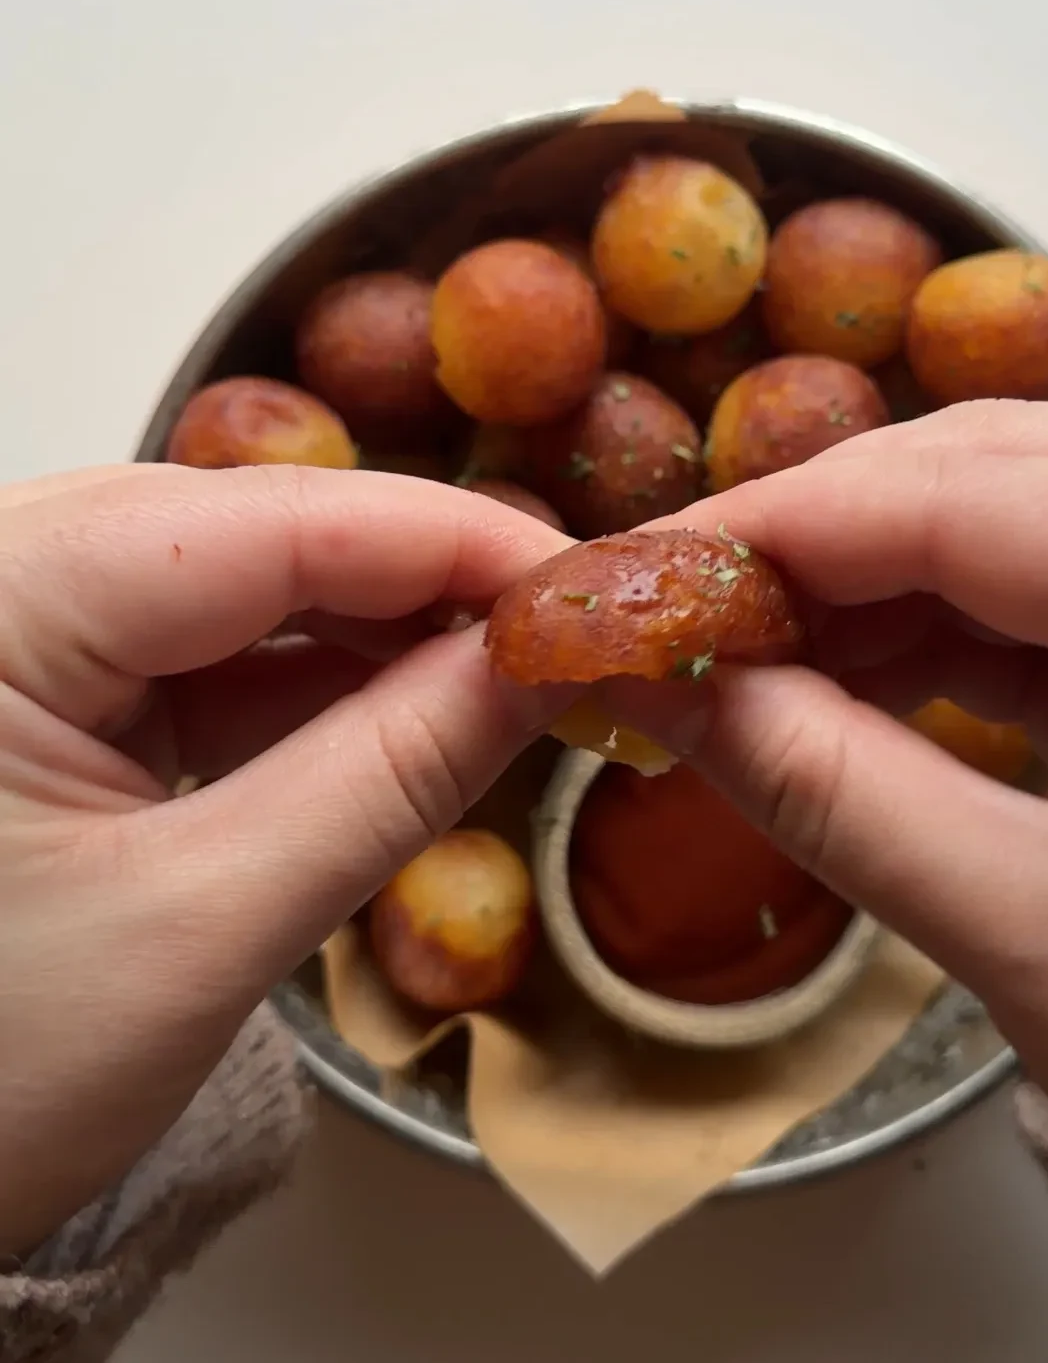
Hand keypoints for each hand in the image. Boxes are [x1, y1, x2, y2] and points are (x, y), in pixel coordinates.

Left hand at [0, 461, 568, 1257]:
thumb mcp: (203, 928)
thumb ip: (391, 778)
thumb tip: (547, 666)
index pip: (272, 519)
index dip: (455, 541)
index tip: (590, 587)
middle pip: (260, 532)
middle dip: (425, 588)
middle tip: (563, 645)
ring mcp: (17, 628)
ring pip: (243, 587)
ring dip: (381, 639)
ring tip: (505, 686)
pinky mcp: (43, 686)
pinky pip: (208, 653)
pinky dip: (317, 688)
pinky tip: (408, 715)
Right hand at [612, 402, 1047, 1329]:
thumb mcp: (1030, 938)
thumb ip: (825, 788)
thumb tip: (658, 684)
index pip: (979, 495)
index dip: (783, 523)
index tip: (643, 569)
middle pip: (1002, 473)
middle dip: (822, 540)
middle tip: (685, 610)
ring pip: (1023, 521)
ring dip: (870, 584)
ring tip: (746, 656)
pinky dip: (935, 630)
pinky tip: (841, 673)